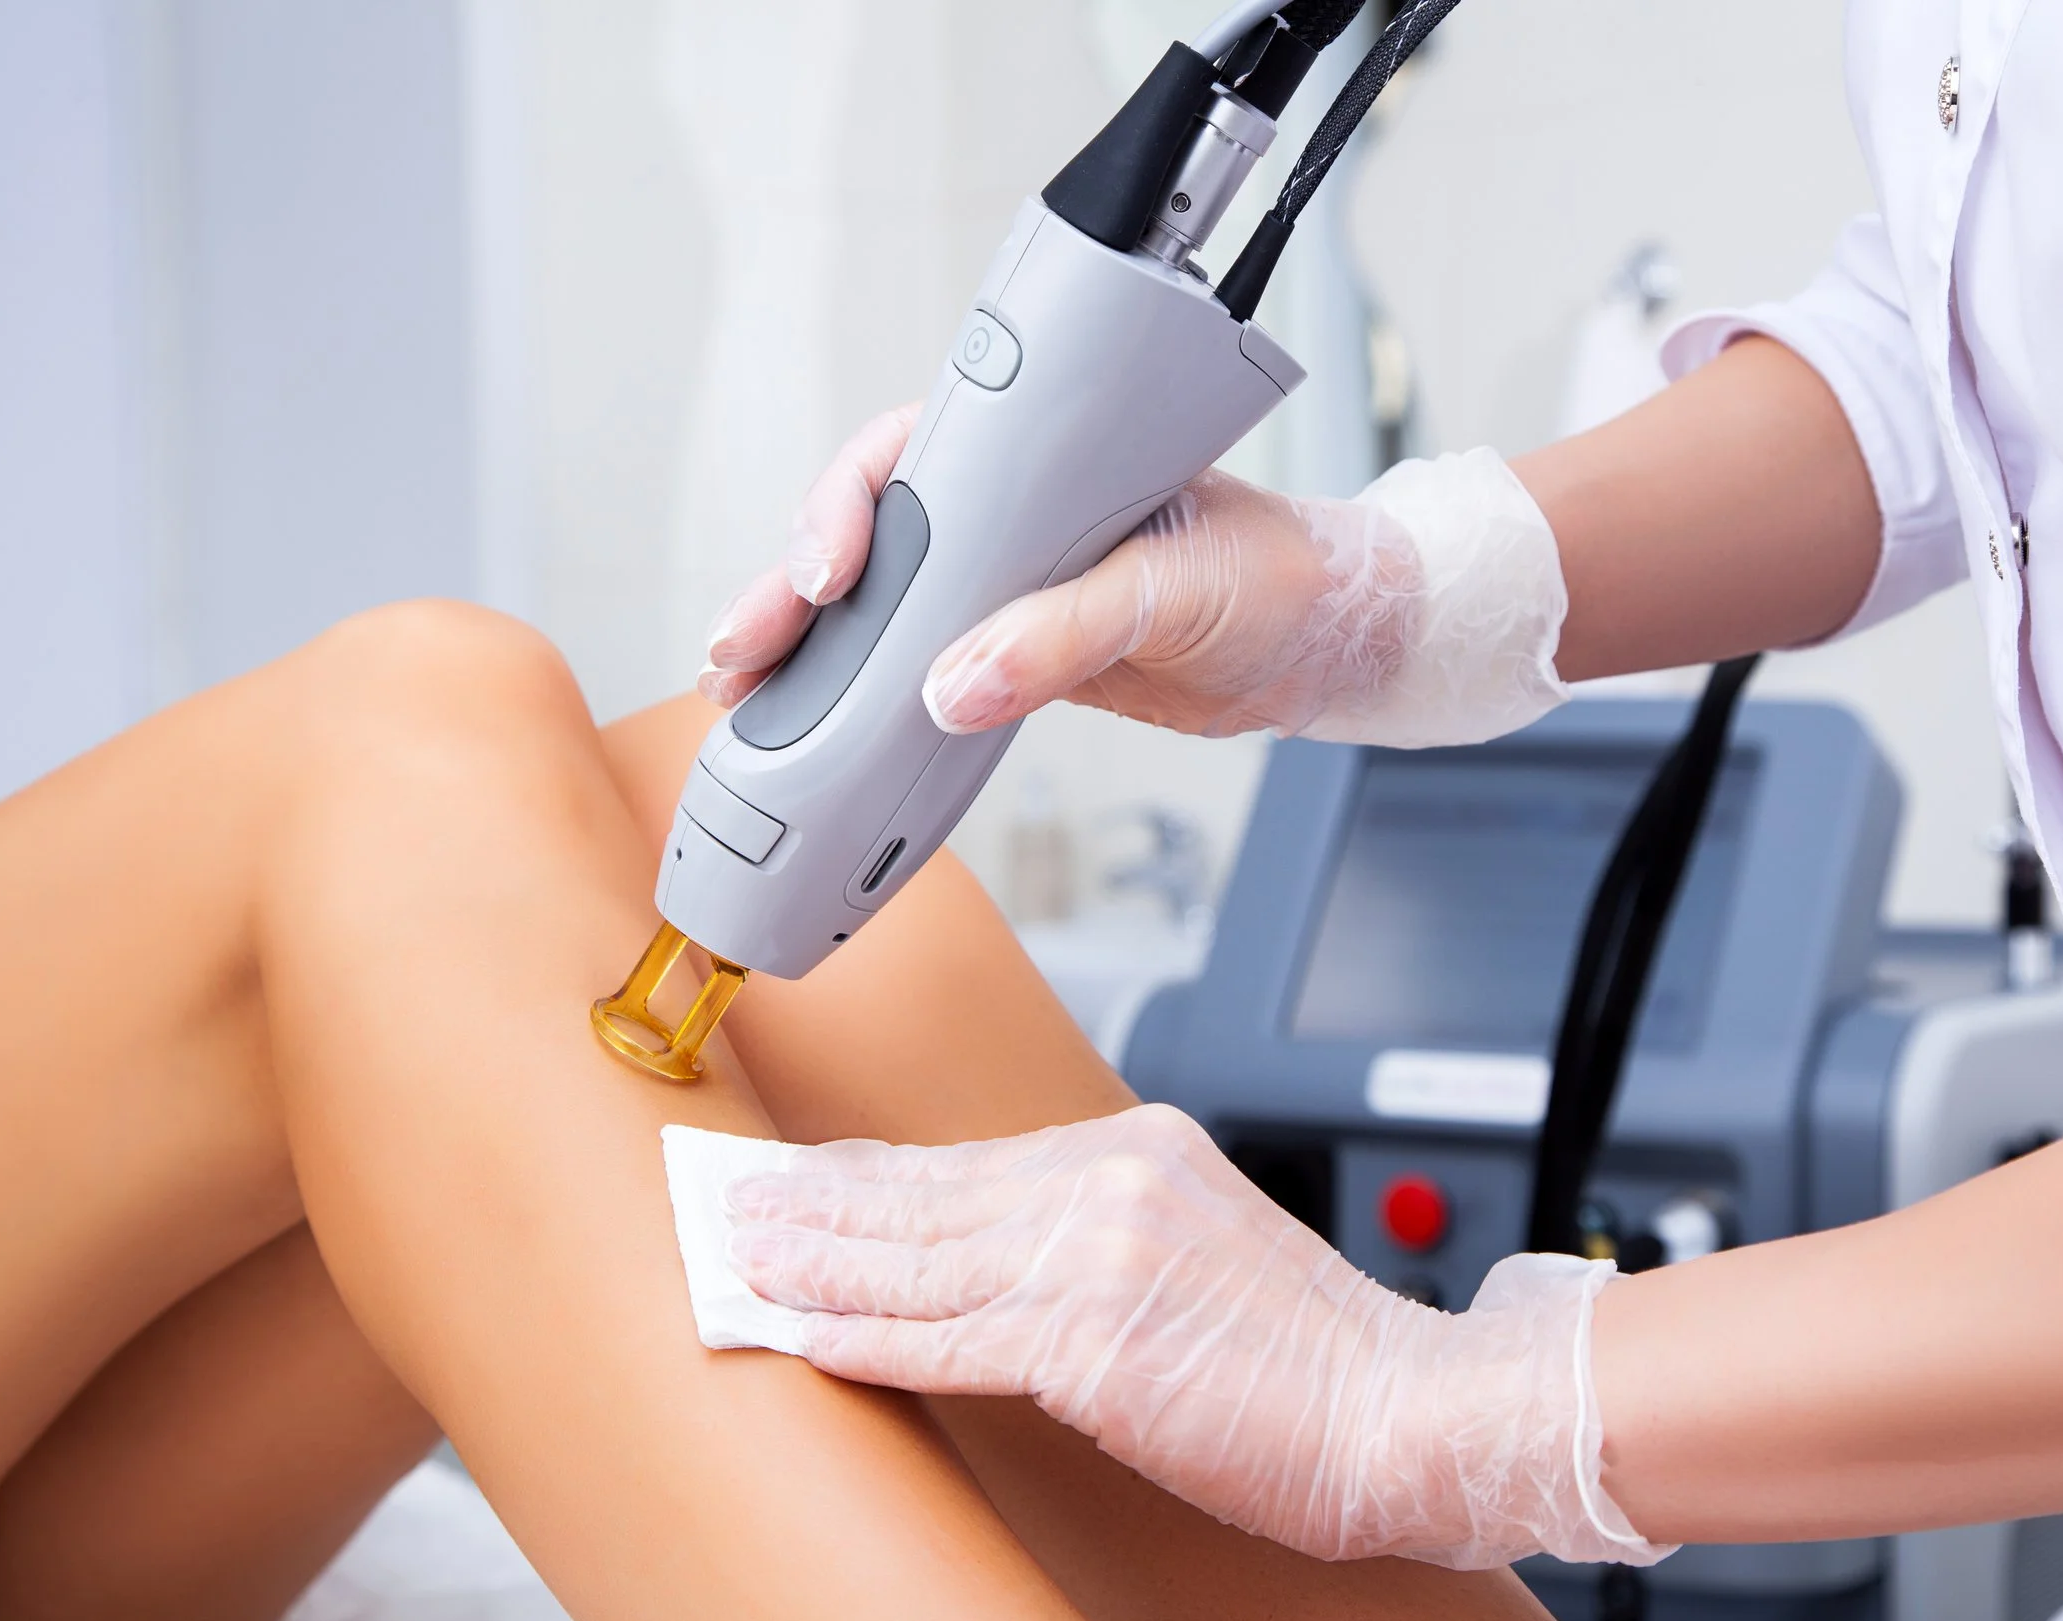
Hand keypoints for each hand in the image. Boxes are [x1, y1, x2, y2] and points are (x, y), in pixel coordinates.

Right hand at [702, 422, 1566, 746]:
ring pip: (878, 602)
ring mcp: (1002, 580)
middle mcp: (1009, 508)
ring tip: (738, 692)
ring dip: (806, 645)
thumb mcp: (1178, 592)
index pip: (914, 454)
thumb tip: (952, 689)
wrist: (1324, 646)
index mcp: (1043, 456)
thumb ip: (1069, 634)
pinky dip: (860, 694)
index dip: (851, 504)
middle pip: (869, 531)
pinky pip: (915, 664)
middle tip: (741, 648)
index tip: (831, 565)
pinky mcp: (1010, 650)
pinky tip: (808, 724)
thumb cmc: (1277, 578)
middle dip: (792, 586)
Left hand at [725, 1104, 1659, 1568]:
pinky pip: (941, 1336)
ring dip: (810, 1259)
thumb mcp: (1206, 1250)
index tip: (804, 1176)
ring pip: (915, 1257)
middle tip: (728, 1199)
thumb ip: (1107, 1232)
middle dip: (816, 1201)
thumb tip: (1005, 1254)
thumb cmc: (1319, 1356)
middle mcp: (1109, 1182)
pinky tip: (795, 1326)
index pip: (969, 1161)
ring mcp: (1095, 1256)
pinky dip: (857, 1330)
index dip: (871, 1173)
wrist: (1407, 1409)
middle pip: (924, 1193)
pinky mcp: (1088, 1342)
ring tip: (733, 1255)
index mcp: (1138, 1149)